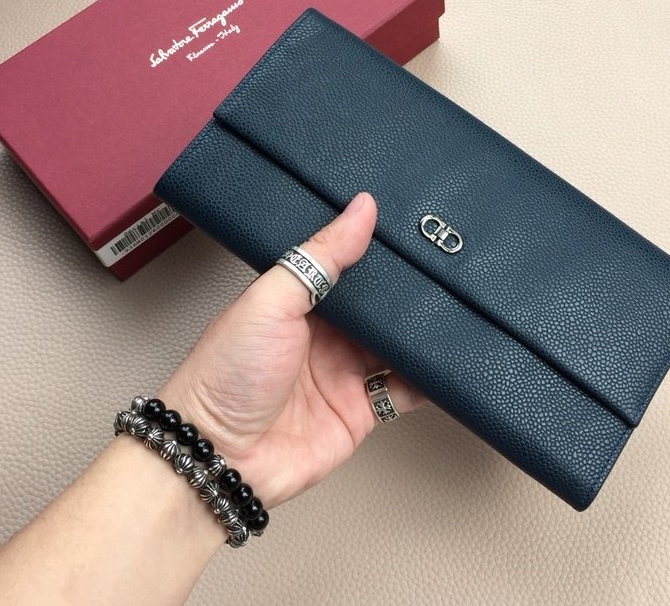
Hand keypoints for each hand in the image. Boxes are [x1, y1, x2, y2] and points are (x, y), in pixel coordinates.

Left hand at [159, 192, 425, 509]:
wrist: (220, 459)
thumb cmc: (224, 377)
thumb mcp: (271, 300)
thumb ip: (318, 256)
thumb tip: (358, 210)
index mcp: (299, 299)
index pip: (346, 264)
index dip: (375, 248)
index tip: (408, 228)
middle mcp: (324, 333)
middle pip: (377, 305)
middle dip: (405, 291)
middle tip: (440, 267)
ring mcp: (343, 371)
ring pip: (396, 344)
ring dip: (419, 332)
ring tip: (450, 308)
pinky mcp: (359, 409)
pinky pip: (404, 389)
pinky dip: (426, 378)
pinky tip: (443, 362)